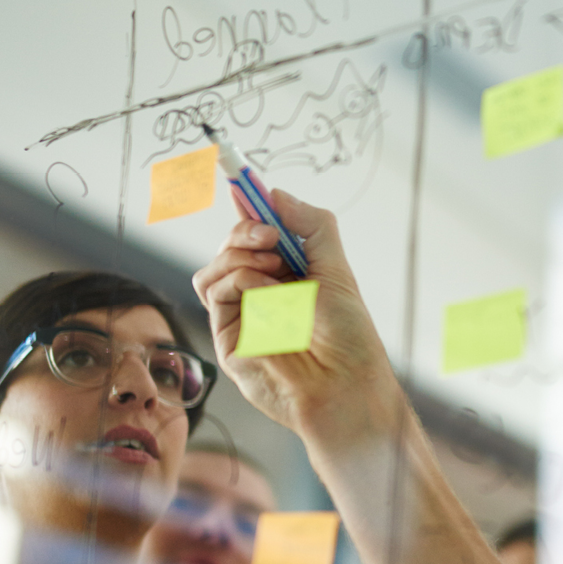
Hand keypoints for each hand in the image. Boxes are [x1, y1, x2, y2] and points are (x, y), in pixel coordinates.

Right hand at [192, 189, 399, 442]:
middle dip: (246, 229)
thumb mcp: (337, 268)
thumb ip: (311, 224)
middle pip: (230, 246)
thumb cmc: (348, 335)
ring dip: (240, 256)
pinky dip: (240, 281)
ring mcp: (243, 314)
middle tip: (272, 237)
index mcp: (290, 274)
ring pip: (214, 267)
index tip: (241, 181)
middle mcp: (262, 292)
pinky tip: (267, 293)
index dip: (249, 207)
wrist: (344, 382)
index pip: (258, 233)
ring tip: (276, 269)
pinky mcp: (228, 336)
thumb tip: (274, 193)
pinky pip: (215, 291)